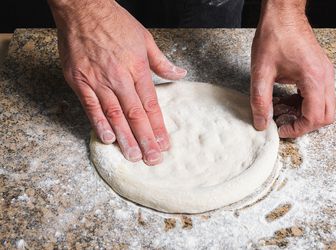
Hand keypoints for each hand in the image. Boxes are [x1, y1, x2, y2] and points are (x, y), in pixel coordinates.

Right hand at [48, 0, 186, 164]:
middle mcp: (119, 77)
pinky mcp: (79, 81)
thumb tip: (180, 74)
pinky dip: (98, 123)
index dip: (158, 126)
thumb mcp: (145, 38)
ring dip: (125, 137)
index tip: (164, 143)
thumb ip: (162, 62)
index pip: (150, 105)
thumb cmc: (115, 22)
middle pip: (135, 114)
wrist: (83, 8)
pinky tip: (107, 139)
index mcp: (137, 68)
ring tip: (134, 155)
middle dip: (145, 139)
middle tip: (152, 159)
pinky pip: (90, 106)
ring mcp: (97, 80)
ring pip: (114, 114)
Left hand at [250, 0, 334, 137]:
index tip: (280, 129)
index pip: (314, 117)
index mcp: (313, 78)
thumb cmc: (274, 36)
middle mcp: (324, 77)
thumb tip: (261, 123)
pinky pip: (318, 95)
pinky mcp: (320, 70)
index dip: (297, 129)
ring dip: (303, 113)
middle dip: (303, 124)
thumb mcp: (261, 72)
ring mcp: (325, 73)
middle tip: (283, 122)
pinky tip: (285, 98)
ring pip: (323, 106)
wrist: (282, 14)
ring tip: (280, 108)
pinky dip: (304, 102)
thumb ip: (260, 100)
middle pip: (325, 115)